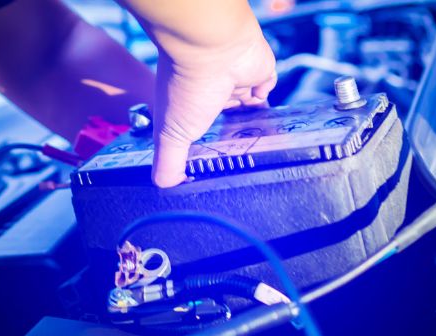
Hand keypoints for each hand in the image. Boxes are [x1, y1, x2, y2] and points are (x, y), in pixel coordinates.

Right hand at [151, 28, 276, 186]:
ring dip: (252, 121)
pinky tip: (271, 120)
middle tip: (241, 157)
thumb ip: (168, 162)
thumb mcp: (171, 133)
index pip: (197, 126)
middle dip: (232, 134)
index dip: (204, 143)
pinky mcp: (259, 72)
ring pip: (248, 105)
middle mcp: (212, 90)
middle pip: (225, 117)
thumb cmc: (186, 86)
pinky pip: (266, 88)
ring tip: (260, 146)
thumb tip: (164, 187)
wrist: (213, 48)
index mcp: (189, 103)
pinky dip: (267, 102)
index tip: (213, 164)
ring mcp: (237, 80)